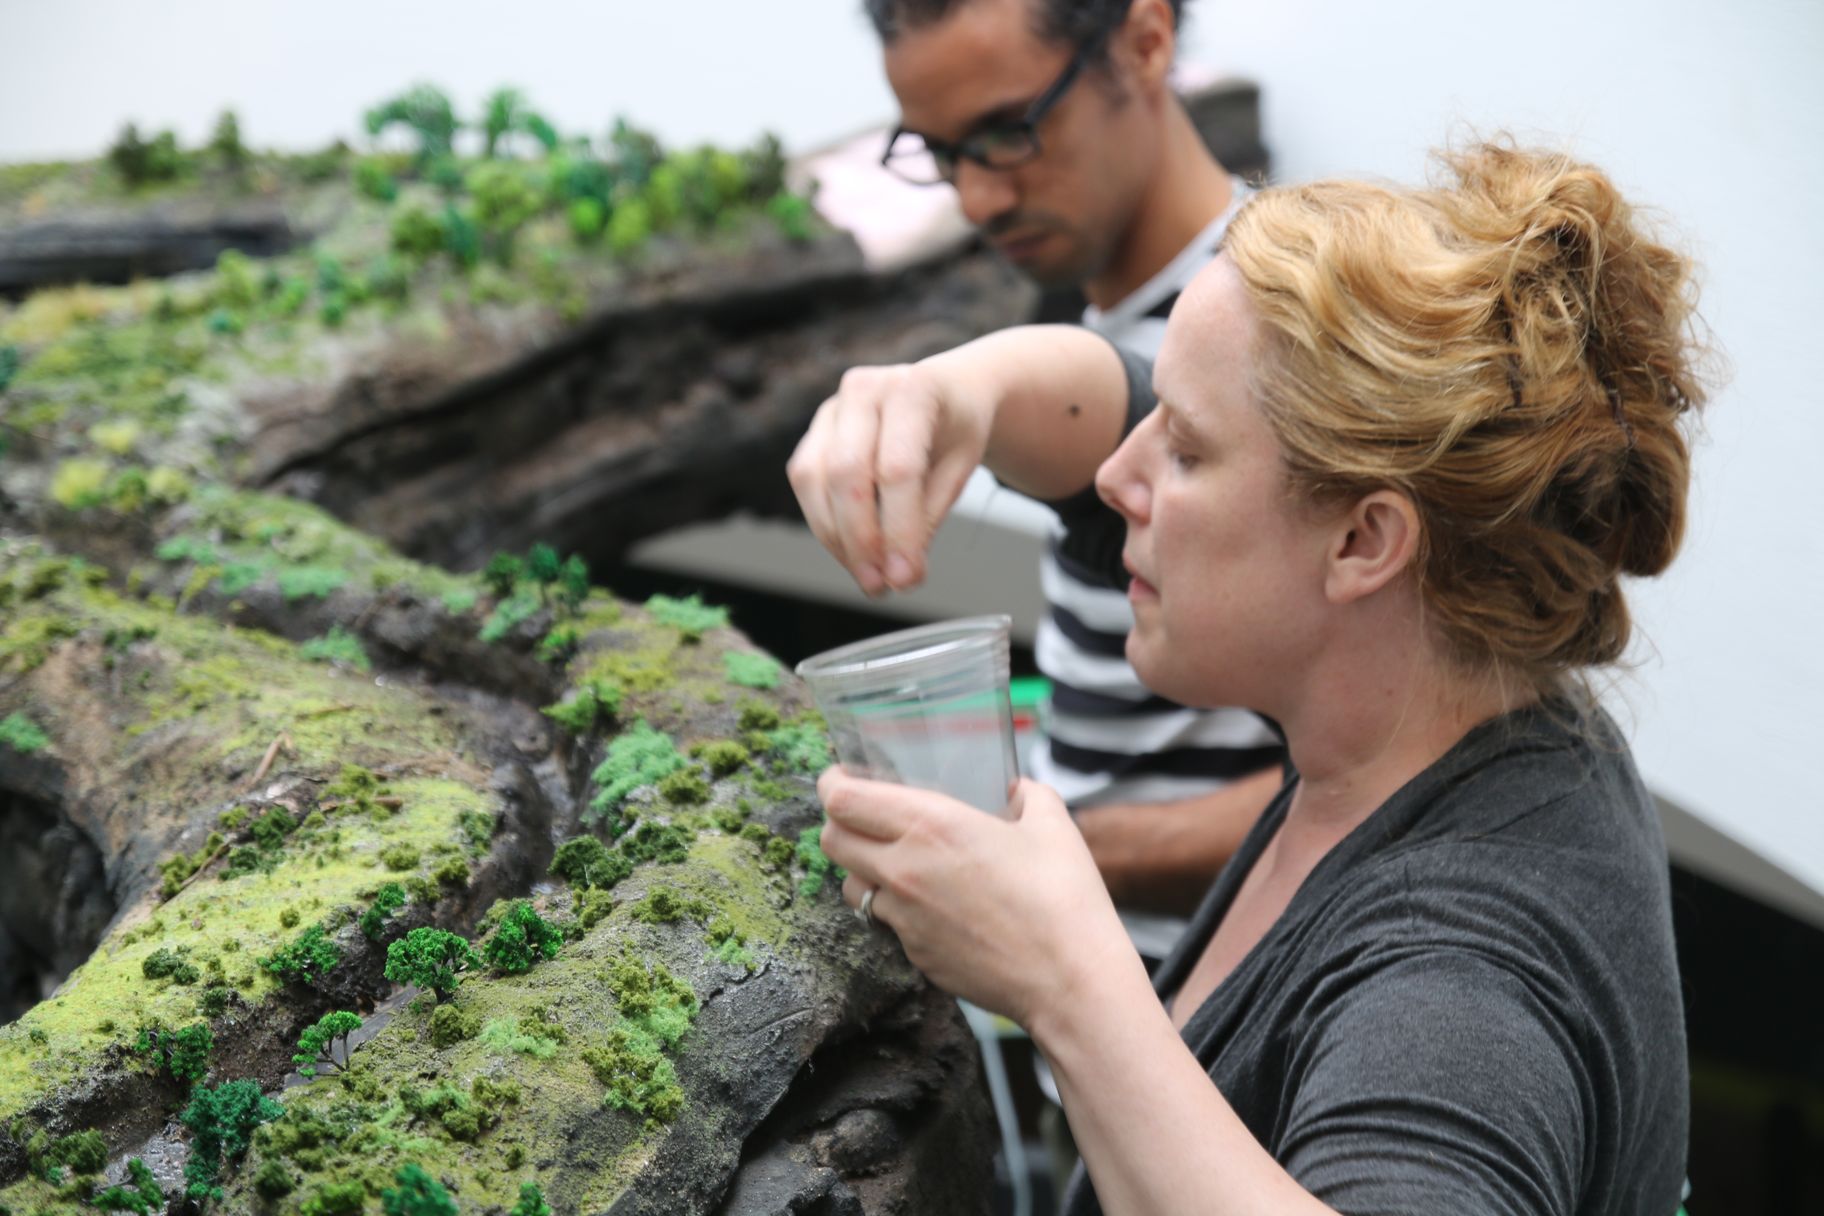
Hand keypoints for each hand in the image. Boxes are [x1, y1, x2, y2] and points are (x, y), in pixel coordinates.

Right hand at [786, 361, 993, 595]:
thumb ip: (929, 516)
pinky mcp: (814, 433)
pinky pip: (806, 482)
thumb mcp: (961, 468)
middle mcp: (863, 389)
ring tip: (869, 577)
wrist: (944, 394)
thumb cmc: (956, 429)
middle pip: (847, 473)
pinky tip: (852, 552)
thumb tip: (900, 574)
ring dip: (837, 539)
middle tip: (881, 585)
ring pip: (815, 479)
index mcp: (912, 389)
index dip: (899, 529)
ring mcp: (832, 408)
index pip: (897, 468)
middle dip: (861, 540)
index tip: (906, 576)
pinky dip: (826, 525)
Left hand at [818, 770, 1135, 1028]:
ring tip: (898, 863)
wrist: (1069, 980)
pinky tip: (935, 906)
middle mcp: (905, 870)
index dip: (832, 783)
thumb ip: (1029, 794)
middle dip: (838, 823)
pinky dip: (898, 910)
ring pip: (852, 886)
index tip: (840, 777)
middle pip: (831, 840)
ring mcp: (905, 918)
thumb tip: (1017, 789)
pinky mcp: (916, 955)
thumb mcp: (1053, 824)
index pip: (842, 799)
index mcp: (931, 825)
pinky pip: (888, 923)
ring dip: (863, 870)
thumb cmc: (1064, 898)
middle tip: (862, 817)